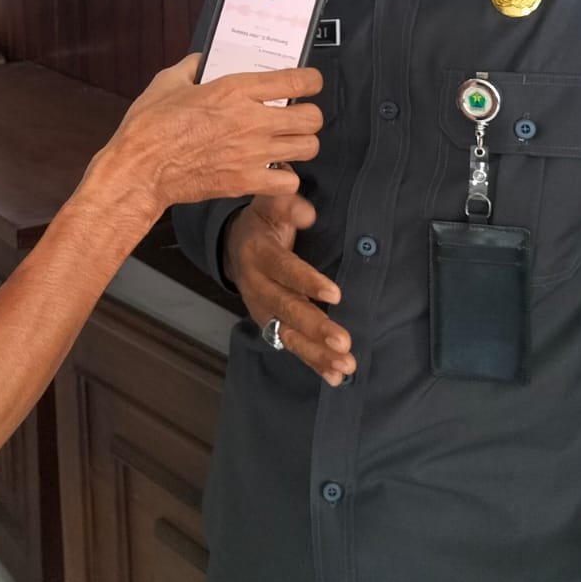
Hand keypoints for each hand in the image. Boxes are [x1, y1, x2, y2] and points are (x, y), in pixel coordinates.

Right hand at [95, 55, 323, 219]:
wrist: (140, 170)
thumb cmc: (149, 128)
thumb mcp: (167, 82)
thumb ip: (191, 67)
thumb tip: (202, 61)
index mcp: (234, 90)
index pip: (296, 79)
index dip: (312, 80)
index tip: (310, 82)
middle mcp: (251, 120)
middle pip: (312, 117)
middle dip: (310, 115)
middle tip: (298, 115)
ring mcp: (252, 152)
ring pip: (307, 147)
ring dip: (301, 144)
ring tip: (288, 143)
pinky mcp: (246, 181)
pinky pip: (289, 181)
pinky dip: (285, 178)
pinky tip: (272, 171)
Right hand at [224, 193, 354, 386]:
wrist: (234, 248)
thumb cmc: (262, 223)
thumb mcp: (269, 205)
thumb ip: (286, 204)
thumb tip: (308, 213)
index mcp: (259, 255)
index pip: (284, 269)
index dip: (307, 281)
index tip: (335, 294)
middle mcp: (258, 288)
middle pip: (286, 310)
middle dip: (315, 328)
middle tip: (343, 342)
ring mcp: (263, 311)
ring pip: (289, 335)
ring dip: (317, 353)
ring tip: (346, 365)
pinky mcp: (272, 326)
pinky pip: (292, 347)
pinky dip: (314, 363)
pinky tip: (336, 377)